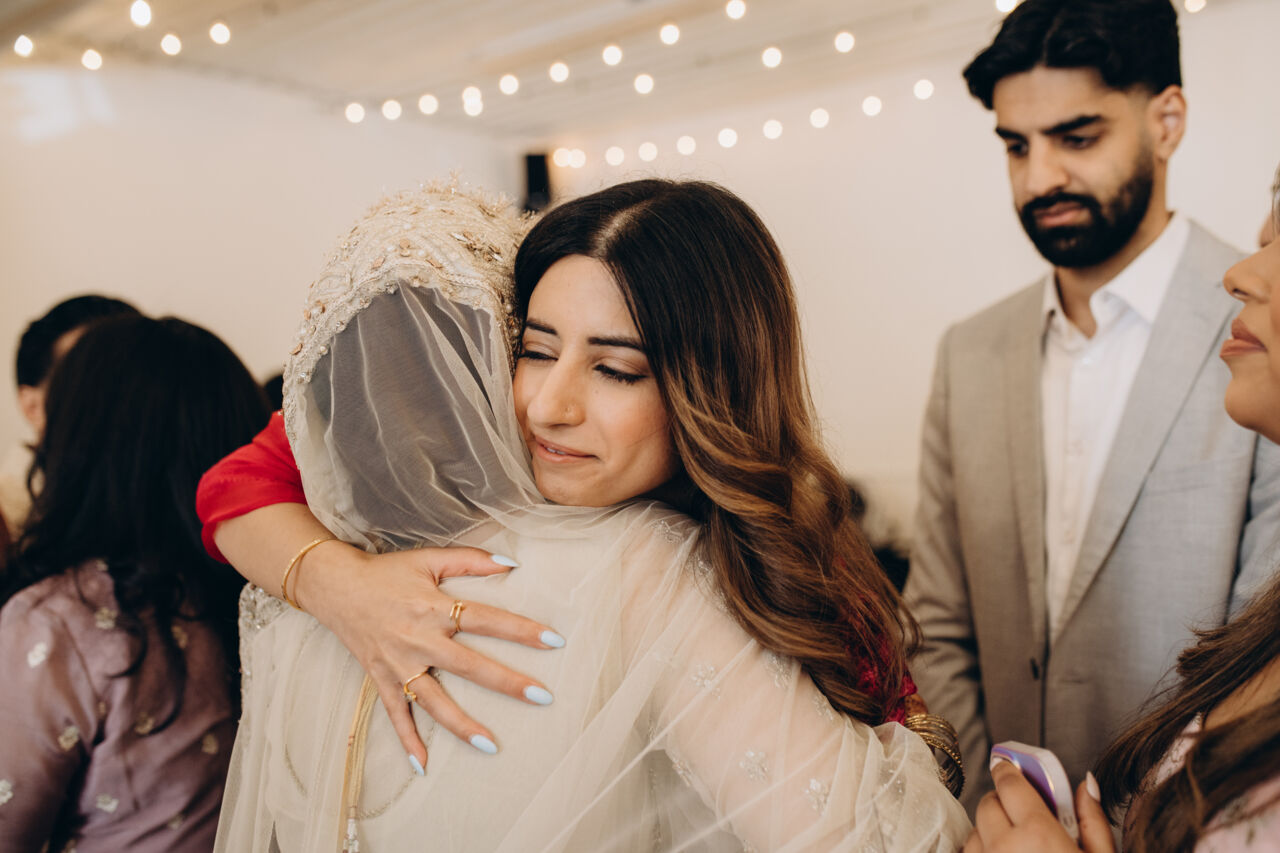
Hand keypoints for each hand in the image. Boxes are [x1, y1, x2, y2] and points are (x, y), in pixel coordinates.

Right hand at [295, 541, 563, 770]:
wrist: (335, 586)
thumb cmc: (387, 571)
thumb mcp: (429, 558)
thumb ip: (470, 561)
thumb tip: (511, 563)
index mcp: (435, 608)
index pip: (486, 620)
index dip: (521, 630)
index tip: (554, 641)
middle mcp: (419, 639)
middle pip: (469, 666)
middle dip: (507, 682)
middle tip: (542, 697)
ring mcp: (399, 663)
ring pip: (434, 700)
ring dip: (462, 724)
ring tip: (491, 745)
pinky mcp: (381, 678)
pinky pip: (396, 714)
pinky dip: (407, 740)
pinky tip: (423, 766)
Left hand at [963, 759, 1114, 852]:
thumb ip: (1093, 821)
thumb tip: (1086, 784)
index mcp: (1039, 835)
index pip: (1010, 784)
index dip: (1008, 771)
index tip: (1007, 764)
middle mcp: (1004, 847)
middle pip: (989, 804)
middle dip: (1003, 802)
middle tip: (1021, 811)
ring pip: (975, 832)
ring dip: (990, 830)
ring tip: (1015, 842)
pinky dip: (981, 850)